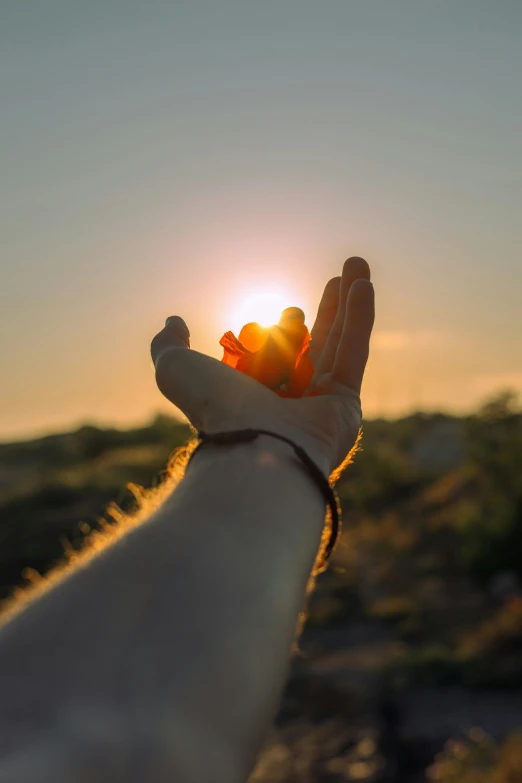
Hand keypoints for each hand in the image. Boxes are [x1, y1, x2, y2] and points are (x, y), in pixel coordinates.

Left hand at [150, 257, 374, 476]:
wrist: (254, 445)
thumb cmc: (214, 408)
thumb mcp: (175, 369)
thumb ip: (169, 344)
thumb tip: (175, 322)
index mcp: (252, 395)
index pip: (272, 352)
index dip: (279, 328)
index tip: (282, 312)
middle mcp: (288, 400)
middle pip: (313, 344)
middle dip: (327, 310)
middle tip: (337, 278)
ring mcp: (320, 403)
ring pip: (338, 342)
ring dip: (350, 303)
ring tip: (358, 264)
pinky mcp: (346, 403)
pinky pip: (354, 352)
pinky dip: (360, 317)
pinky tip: (364, 284)